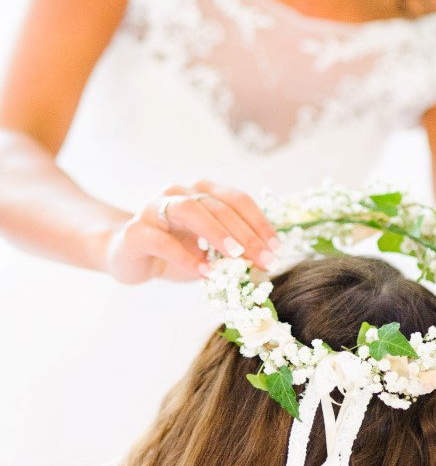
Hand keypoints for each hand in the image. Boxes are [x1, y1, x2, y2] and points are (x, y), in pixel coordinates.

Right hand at [102, 180, 279, 284]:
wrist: (129, 258)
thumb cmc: (176, 252)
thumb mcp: (209, 251)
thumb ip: (233, 252)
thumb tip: (265, 263)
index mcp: (201, 193)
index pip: (237, 200)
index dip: (260, 223)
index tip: (276, 248)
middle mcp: (179, 193)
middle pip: (219, 205)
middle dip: (246, 235)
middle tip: (264, 260)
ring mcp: (155, 208)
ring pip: (191, 211)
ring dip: (218, 234)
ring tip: (236, 257)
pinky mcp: (136, 231)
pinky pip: (163, 241)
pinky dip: (186, 257)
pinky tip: (204, 272)